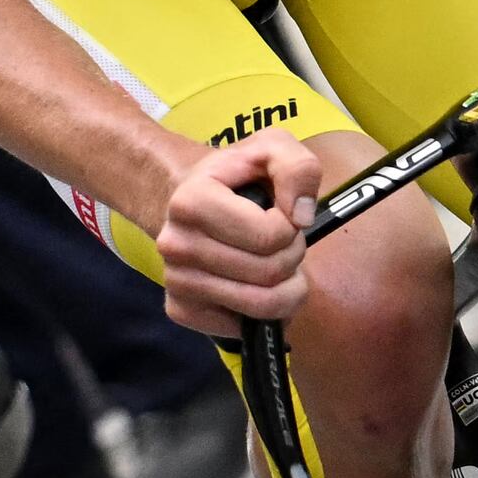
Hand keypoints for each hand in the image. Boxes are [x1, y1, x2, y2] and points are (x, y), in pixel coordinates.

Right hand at [152, 130, 323, 336]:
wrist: (187, 198)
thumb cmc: (235, 177)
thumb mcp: (271, 150)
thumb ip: (297, 168)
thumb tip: (302, 217)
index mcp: (191, 202)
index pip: (271, 236)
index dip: (291, 226)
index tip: (281, 213)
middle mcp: (175, 245)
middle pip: (269, 273)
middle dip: (291, 256)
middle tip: (281, 241)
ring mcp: (175, 281)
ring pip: (261, 305)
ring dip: (285, 287)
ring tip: (274, 262)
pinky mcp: (179, 310)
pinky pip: (242, 328)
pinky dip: (262, 311)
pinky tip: (254, 284)